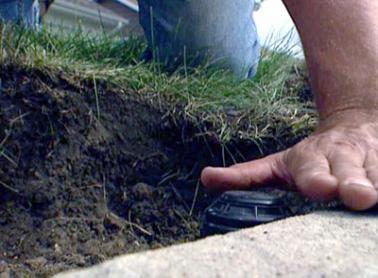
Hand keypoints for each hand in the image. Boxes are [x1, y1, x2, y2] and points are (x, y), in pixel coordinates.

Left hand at [201, 113, 377, 209]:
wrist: (356, 128)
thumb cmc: (311, 159)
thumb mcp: (275, 165)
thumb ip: (244, 176)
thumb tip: (205, 178)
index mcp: (310, 159)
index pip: (311, 171)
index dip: (316, 178)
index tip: (320, 187)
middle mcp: (341, 157)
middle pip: (348, 171)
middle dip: (351, 182)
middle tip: (354, 196)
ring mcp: (371, 159)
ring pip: (377, 171)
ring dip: (376, 181)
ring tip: (371, 196)